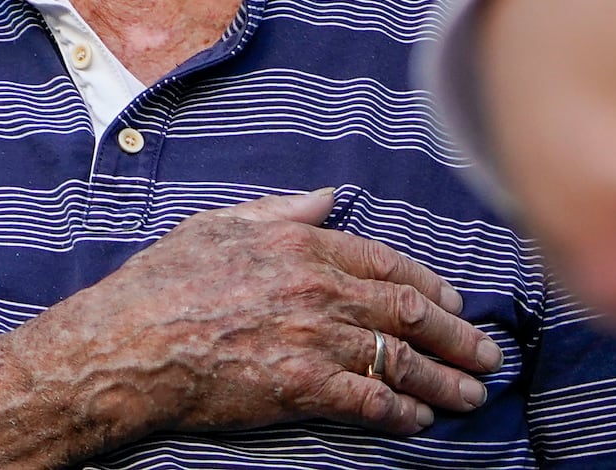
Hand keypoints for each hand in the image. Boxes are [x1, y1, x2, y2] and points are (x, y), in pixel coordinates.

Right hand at [35, 189, 502, 438]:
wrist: (128, 344)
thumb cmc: (165, 283)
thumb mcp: (222, 224)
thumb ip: (283, 210)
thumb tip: (329, 196)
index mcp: (304, 245)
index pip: (388, 263)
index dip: (430, 286)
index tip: (457, 303)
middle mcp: (319, 289)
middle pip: (408, 313)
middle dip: (457, 336)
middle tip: (488, 354)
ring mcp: (313, 338)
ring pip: (398, 359)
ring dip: (442, 379)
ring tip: (471, 394)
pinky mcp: (300, 386)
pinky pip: (366, 400)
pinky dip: (399, 410)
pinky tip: (419, 419)